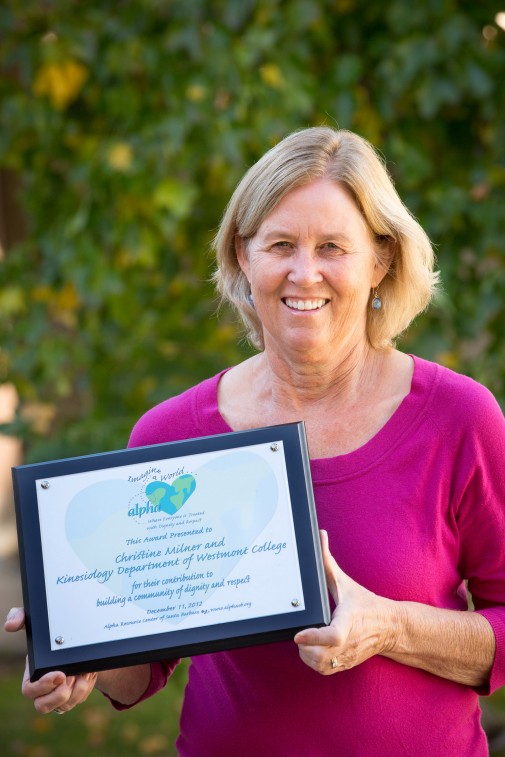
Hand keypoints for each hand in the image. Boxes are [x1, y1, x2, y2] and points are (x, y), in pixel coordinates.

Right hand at [5, 607, 96, 713]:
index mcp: (32, 674)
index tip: (60, 674)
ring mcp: (58, 695)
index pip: (29, 690)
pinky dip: (86, 688)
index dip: (43, 686)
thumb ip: (21, 618)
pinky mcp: (72, 696)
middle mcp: (43, 688)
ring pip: (64, 705)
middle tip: (72, 676)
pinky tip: (88, 673)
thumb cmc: (51, 634)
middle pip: (43, 706)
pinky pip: (78, 700)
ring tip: (83, 672)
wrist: (77, 640)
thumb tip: (9, 625)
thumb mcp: (36, 622)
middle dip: (60, 694)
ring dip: (77, 690)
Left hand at [294, 530, 397, 674]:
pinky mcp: (346, 664)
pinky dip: (314, 663)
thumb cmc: (365, 604)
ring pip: (320, 665)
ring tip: (306, 639)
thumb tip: (320, 536)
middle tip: (301, 632)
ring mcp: (347, 656)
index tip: (298, 634)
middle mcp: (348, 642)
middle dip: (305, 646)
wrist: (391, 627)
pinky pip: (325, 670)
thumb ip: (328, 562)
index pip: (332, 635)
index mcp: (348, 621)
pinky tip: (313, 649)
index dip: (314, 637)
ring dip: (307, 655)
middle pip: (320, 655)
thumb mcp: (346, 582)